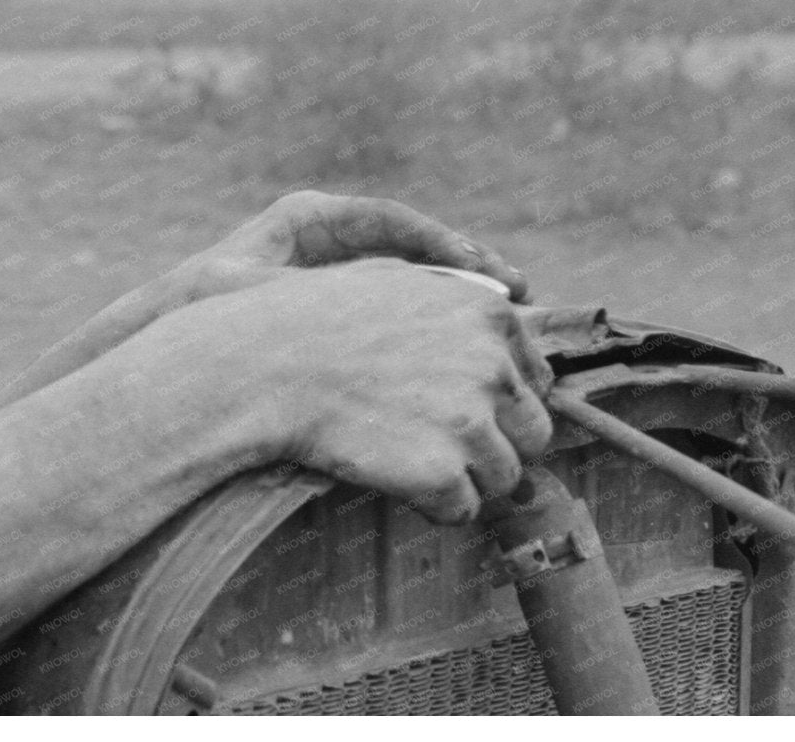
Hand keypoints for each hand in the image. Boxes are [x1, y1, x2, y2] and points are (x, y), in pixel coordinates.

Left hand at [169, 190, 528, 305]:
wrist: (175, 334)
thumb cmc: (199, 311)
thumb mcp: (236, 292)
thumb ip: (290, 291)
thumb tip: (354, 295)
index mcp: (307, 218)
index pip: (388, 221)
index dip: (440, 241)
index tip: (481, 268)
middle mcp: (331, 236)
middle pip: (413, 244)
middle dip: (466, 266)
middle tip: (516, 293)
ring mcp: (343, 268)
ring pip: (415, 275)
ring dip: (460, 296)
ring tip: (512, 317)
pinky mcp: (348, 302)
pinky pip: (403, 306)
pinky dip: (436, 320)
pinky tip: (470, 347)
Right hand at [191, 259, 554, 523]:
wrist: (259, 366)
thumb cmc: (318, 321)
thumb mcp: (396, 283)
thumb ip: (461, 300)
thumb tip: (515, 304)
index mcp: (489, 313)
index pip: (536, 380)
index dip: (494, 401)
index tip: (446, 404)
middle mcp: (491, 363)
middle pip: (533, 433)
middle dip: (491, 445)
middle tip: (431, 441)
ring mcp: (469, 419)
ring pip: (505, 478)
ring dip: (463, 479)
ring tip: (406, 458)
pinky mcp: (441, 471)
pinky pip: (463, 510)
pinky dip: (432, 506)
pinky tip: (391, 477)